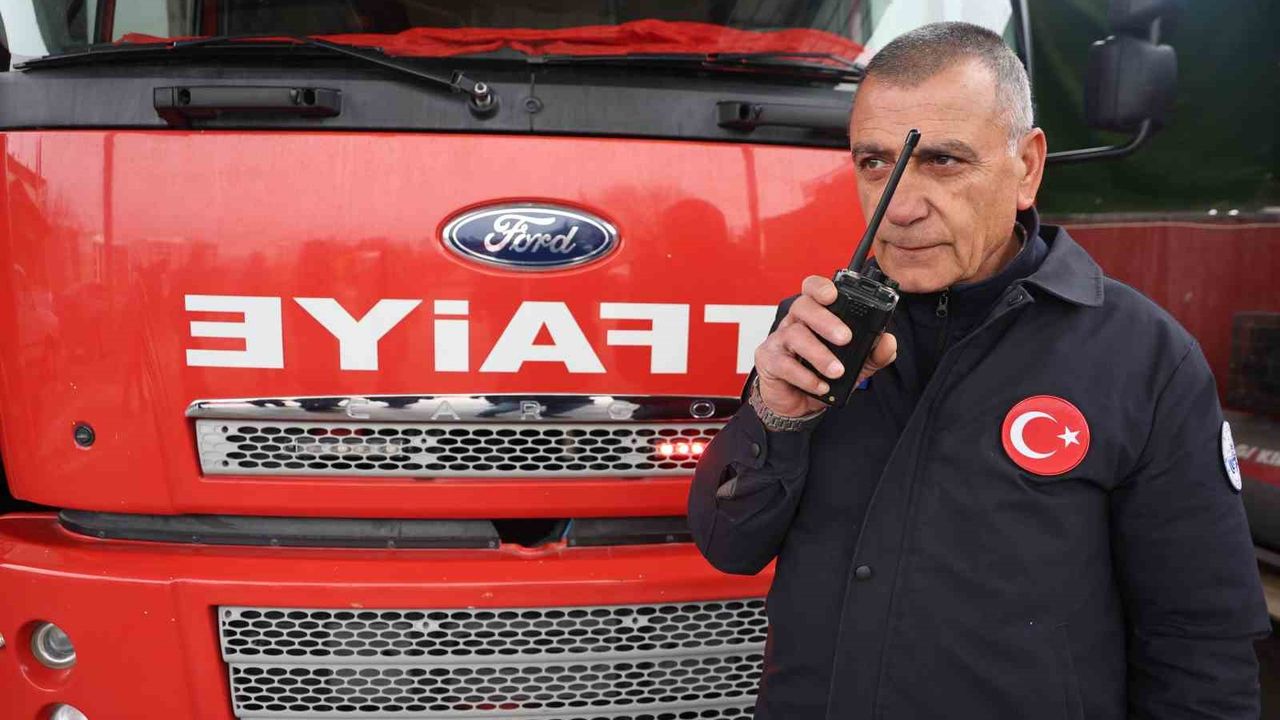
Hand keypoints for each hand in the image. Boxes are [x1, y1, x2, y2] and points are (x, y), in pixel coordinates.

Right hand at [753, 275, 898, 416]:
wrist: (797, 404)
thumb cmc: (822, 375)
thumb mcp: (856, 365)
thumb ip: (874, 353)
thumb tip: (888, 342)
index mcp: (815, 315)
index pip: (813, 290)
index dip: (821, 287)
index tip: (833, 295)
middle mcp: (795, 323)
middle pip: (803, 306)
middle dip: (825, 320)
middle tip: (845, 338)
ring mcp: (779, 341)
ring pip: (794, 334)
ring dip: (819, 354)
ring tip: (838, 371)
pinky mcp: (770, 362)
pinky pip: (784, 364)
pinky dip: (806, 377)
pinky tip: (821, 386)